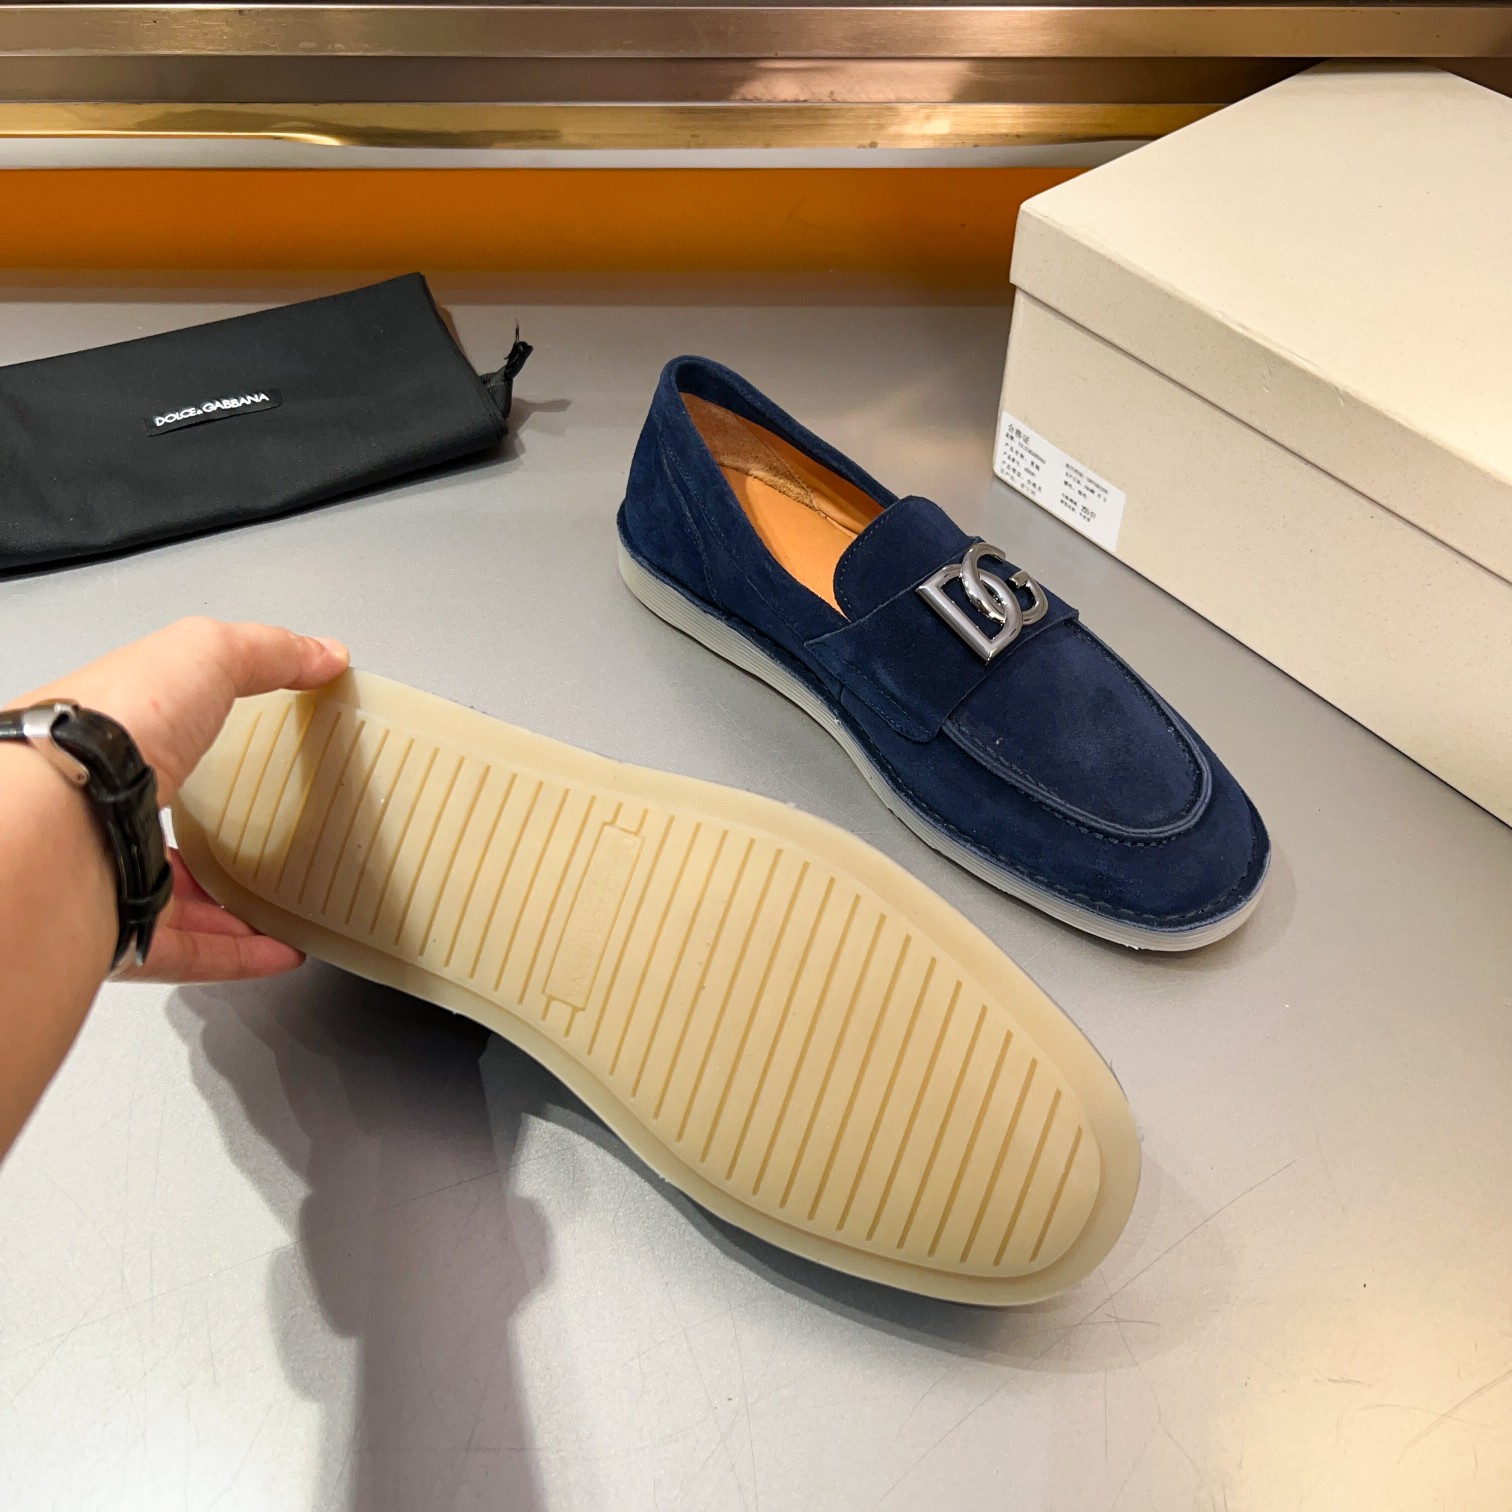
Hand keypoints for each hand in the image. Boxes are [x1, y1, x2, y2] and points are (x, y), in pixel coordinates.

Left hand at [17, 618, 348, 983]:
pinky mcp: (117, 934)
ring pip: (165, 897)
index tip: (239, 746)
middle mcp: (89, 809)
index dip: (189, 735)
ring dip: (225, 904)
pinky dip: (239, 954)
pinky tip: (279, 948)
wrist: (61, 814)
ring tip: (277, 902)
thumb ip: (265, 651)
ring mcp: (100, 874)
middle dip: (203, 833)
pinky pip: (185, 951)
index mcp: (101, 736)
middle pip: (149, 825)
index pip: (145, 735)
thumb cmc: (108, 730)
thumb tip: (320, 653)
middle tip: (256, 835)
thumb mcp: (202, 653)